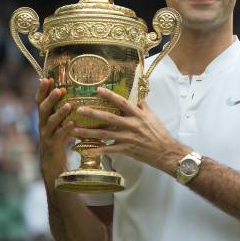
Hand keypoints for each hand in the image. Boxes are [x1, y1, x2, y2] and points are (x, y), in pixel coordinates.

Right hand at [36, 78, 73, 186]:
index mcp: (44, 119)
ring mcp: (46, 136)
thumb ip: (62, 114)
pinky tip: (73, 124)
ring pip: (50, 122)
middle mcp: (43, 126)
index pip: (39, 102)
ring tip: (69, 104)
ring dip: (60, 112)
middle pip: (43, 109)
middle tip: (59, 89)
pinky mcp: (52, 147)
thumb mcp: (58, 126)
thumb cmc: (58, 144)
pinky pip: (59, 136)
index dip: (41, 91)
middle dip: (50, 98)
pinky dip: (66, 129)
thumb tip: (74, 98)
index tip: (47, 78)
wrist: (52, 167)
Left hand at [74, 87, 188, 174]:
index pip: (122, 102)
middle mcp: (131, 125)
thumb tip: (137, 99)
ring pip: (104, 135)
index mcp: (138, 115)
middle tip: (79, 110)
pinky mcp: (125, 150)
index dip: (109, 95)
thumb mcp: (153, 117)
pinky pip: (108, 149)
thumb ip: (143, 107)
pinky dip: (96, 150)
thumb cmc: (159, 133)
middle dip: (93, 114)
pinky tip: (85, 150)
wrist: (165, 151)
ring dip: (88, 133)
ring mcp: (127, 138)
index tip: (97, 90)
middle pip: (109, 118)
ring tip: (74, 131)